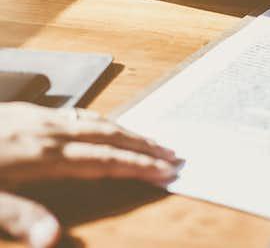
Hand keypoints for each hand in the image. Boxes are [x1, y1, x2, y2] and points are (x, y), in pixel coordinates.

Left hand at [0, 103, 178, 247]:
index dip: (138, 167)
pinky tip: (104, 124)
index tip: (166, 171)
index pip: (105, 161)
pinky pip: (76, 114)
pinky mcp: (26, 111)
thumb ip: (19, 216)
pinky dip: (101, 120)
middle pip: (108, 137)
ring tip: (149, 140)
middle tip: (172, 154)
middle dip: (144, 147)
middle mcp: (48, 132)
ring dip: (127, 132)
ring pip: (95, 122)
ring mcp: (38, 118)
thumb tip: (52, 238)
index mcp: (43, 157)